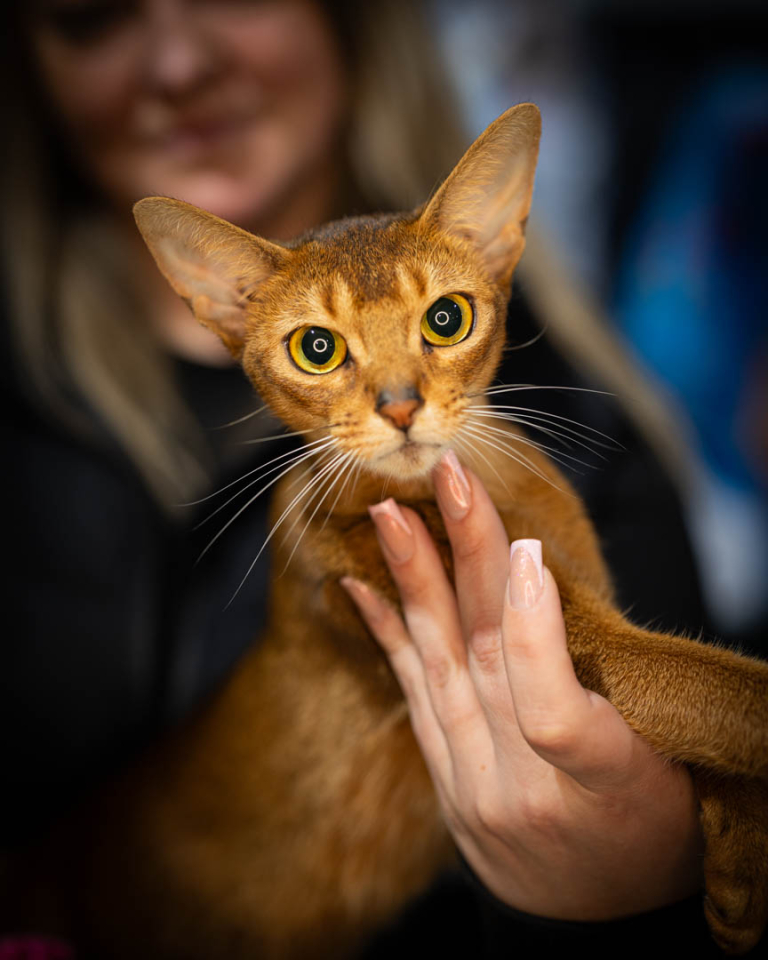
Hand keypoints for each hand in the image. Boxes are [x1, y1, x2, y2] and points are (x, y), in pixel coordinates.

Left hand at [341, 451, 702, 920]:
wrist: (596, 913)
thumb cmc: (651, 823)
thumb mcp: (665, 759)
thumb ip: (606, 686)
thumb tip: (534, 582)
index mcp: (605, 785)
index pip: (551, 712)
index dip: (534, 631)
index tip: (527, 551)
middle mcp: (525, 792)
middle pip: (489, 661)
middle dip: (468, 558)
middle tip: (449, 479)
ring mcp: (473, 792)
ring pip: (439, 669)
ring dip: (414, 582)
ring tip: (389, 515)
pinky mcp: (445, 784)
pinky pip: (413, 701)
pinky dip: (390, 637)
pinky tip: (361, 587)